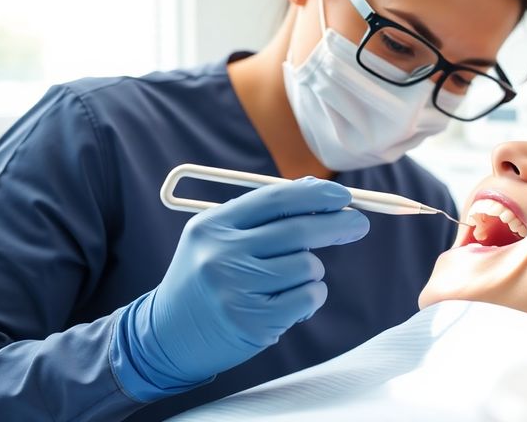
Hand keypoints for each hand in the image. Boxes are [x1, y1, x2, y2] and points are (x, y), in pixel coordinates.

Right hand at [113, 177, 369, 397]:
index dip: (316, 195)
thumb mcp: (218, 239)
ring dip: (312, 272)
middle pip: (298, 231)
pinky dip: (311, 297)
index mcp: (213, 225)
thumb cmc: (206, 281)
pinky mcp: (253, 323)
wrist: (167, 336)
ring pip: (307, 267)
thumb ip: (262, 216)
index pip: (276, 199)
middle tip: (359, 224)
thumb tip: (318, 191)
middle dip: (337, 225)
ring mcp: (236, 290)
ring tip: (287, 282)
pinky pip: (307, 298)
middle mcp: (221, 254)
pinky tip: (288, 302)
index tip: (342, 197)